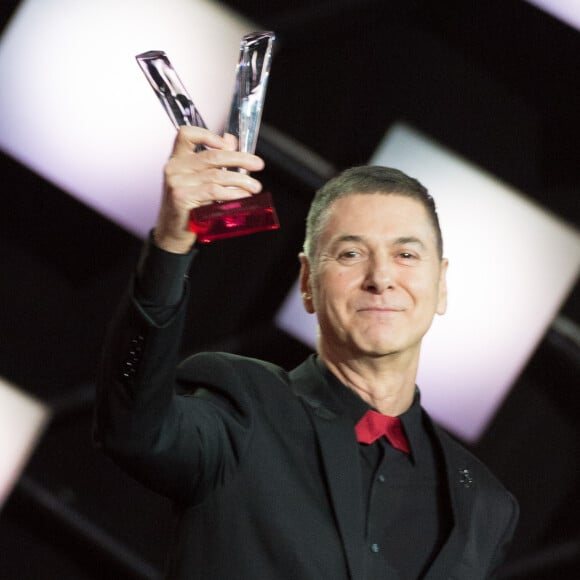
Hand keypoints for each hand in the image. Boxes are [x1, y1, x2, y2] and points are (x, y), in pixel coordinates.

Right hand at [153, 126, 264, 252]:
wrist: (172, 232)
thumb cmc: (188, 206)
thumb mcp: (199, 181)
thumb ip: (214, 161)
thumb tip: (231, 141)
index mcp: (177, 158)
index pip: (186, 134)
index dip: (207, 135)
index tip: (228, 144)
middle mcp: (174, 167)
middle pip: (212, 156)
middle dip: (240, 159)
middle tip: (258, 164)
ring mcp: (177, 182)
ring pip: (217, 175)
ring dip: (241, 181)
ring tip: (255, 187)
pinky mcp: (182, 197)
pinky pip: (213, 191)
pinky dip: (232, 193)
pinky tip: (243, 195)